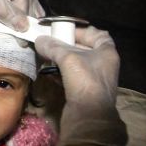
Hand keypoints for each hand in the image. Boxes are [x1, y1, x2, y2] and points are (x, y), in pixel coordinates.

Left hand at [0, 0, 44, 30]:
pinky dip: (7, 10)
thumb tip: (23, 25)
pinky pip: (0, 0)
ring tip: (28, 23)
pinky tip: (10, 18)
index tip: (24, 30)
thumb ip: (5, 11)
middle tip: (37, 26)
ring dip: (19, 11)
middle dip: (29, 10)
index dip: (24, 14)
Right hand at [35, 26, 126, 145]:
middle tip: (51, 42)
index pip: (98, 34)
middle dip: (67, 44)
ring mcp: (94, 79)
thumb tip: (39, 39)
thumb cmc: (85, 81)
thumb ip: (53, 47)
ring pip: (76, 63)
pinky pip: (71, 76)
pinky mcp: (83, 91)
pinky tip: (48, 71)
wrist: (88, 116)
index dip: (83, 30)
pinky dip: (60, 72)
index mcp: (107, 53)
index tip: (66, 30)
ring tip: (46, 55)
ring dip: (61, 59)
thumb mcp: (68, 58)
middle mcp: (103, 64)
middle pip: (85, 48)